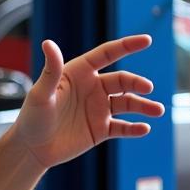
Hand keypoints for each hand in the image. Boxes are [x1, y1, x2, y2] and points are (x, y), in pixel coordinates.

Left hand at [11, 36, 164, 170]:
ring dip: (144, 106)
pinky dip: (135, 128)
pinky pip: (123, 127)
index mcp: (79, 73)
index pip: (107, 54)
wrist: (32, 149)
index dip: (127, 46)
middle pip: (122, 81)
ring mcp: (98, 109)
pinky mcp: (101, 130)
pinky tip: (144, 129)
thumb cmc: (31, 118)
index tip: (146, 40)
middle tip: (148, 88)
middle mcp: (92, 88)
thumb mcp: (41, 93)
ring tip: (157, 111)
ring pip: (128, 104)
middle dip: (137, 83)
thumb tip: (49, 43)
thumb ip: (51, 69)